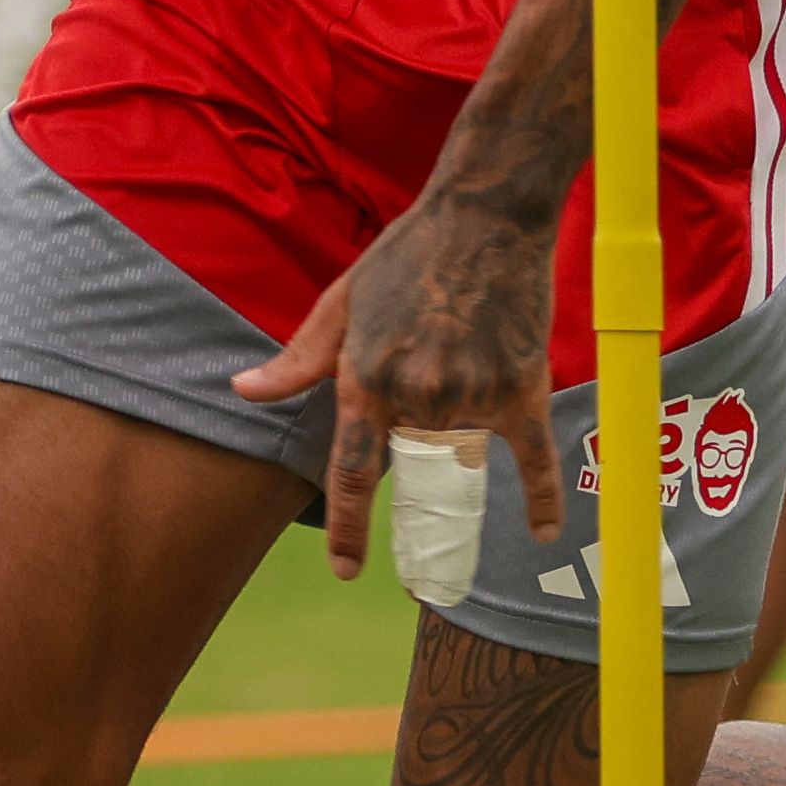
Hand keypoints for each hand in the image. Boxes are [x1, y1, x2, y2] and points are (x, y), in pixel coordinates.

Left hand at [230, 184, 560, 578]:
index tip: (345, 570)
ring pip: (462, 453)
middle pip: (410, 464)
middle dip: (410, 460)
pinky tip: (541, 531)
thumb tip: (244, 392)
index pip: (351, 474)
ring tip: (464, 365)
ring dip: (459, 440)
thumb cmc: (408, 254)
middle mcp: (418, 396)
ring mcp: (473, 395)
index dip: (347, 530)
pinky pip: (533, 459)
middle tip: (422, 419)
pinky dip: (541, 498)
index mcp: (366, 379)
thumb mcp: (340, 301)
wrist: (487, 215)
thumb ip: (298, 360)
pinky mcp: (522, 388)